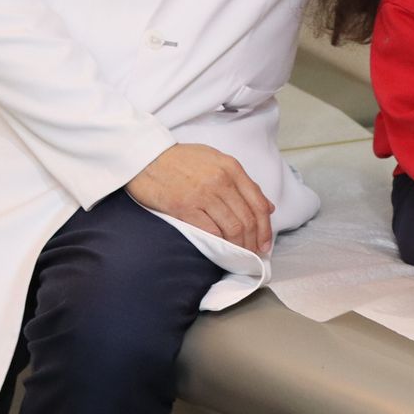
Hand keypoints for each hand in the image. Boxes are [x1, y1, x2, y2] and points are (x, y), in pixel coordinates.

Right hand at [125, 143, 273, 254]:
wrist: (146, 157)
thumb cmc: (180, 159)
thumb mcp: (216, 160)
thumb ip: (241, 181)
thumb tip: (267, 206)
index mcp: (231, 167)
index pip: (257, 202)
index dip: (265, 227)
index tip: (265, 242)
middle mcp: (221, 180)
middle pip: (247, 219)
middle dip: (255, 241)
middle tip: (255, 255)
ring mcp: (203, 194)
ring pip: (232, 228)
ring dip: (240, 246)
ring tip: (241, 256)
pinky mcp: (185, 207)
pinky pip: (210, 231)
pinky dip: (220, 244)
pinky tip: (221, 250)